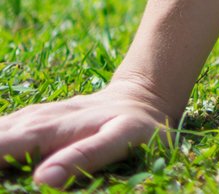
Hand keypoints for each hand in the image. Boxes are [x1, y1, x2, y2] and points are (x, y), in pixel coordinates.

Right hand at [0, 79, 173, 188]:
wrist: (141, 97)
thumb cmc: (136, 124)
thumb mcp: (122, 139)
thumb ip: (85, 157)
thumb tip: (44, 181)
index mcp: (42, 131)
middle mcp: (26, 123)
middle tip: (0, 185)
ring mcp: (24, 121)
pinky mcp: (25, 124)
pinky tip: (1, 163)